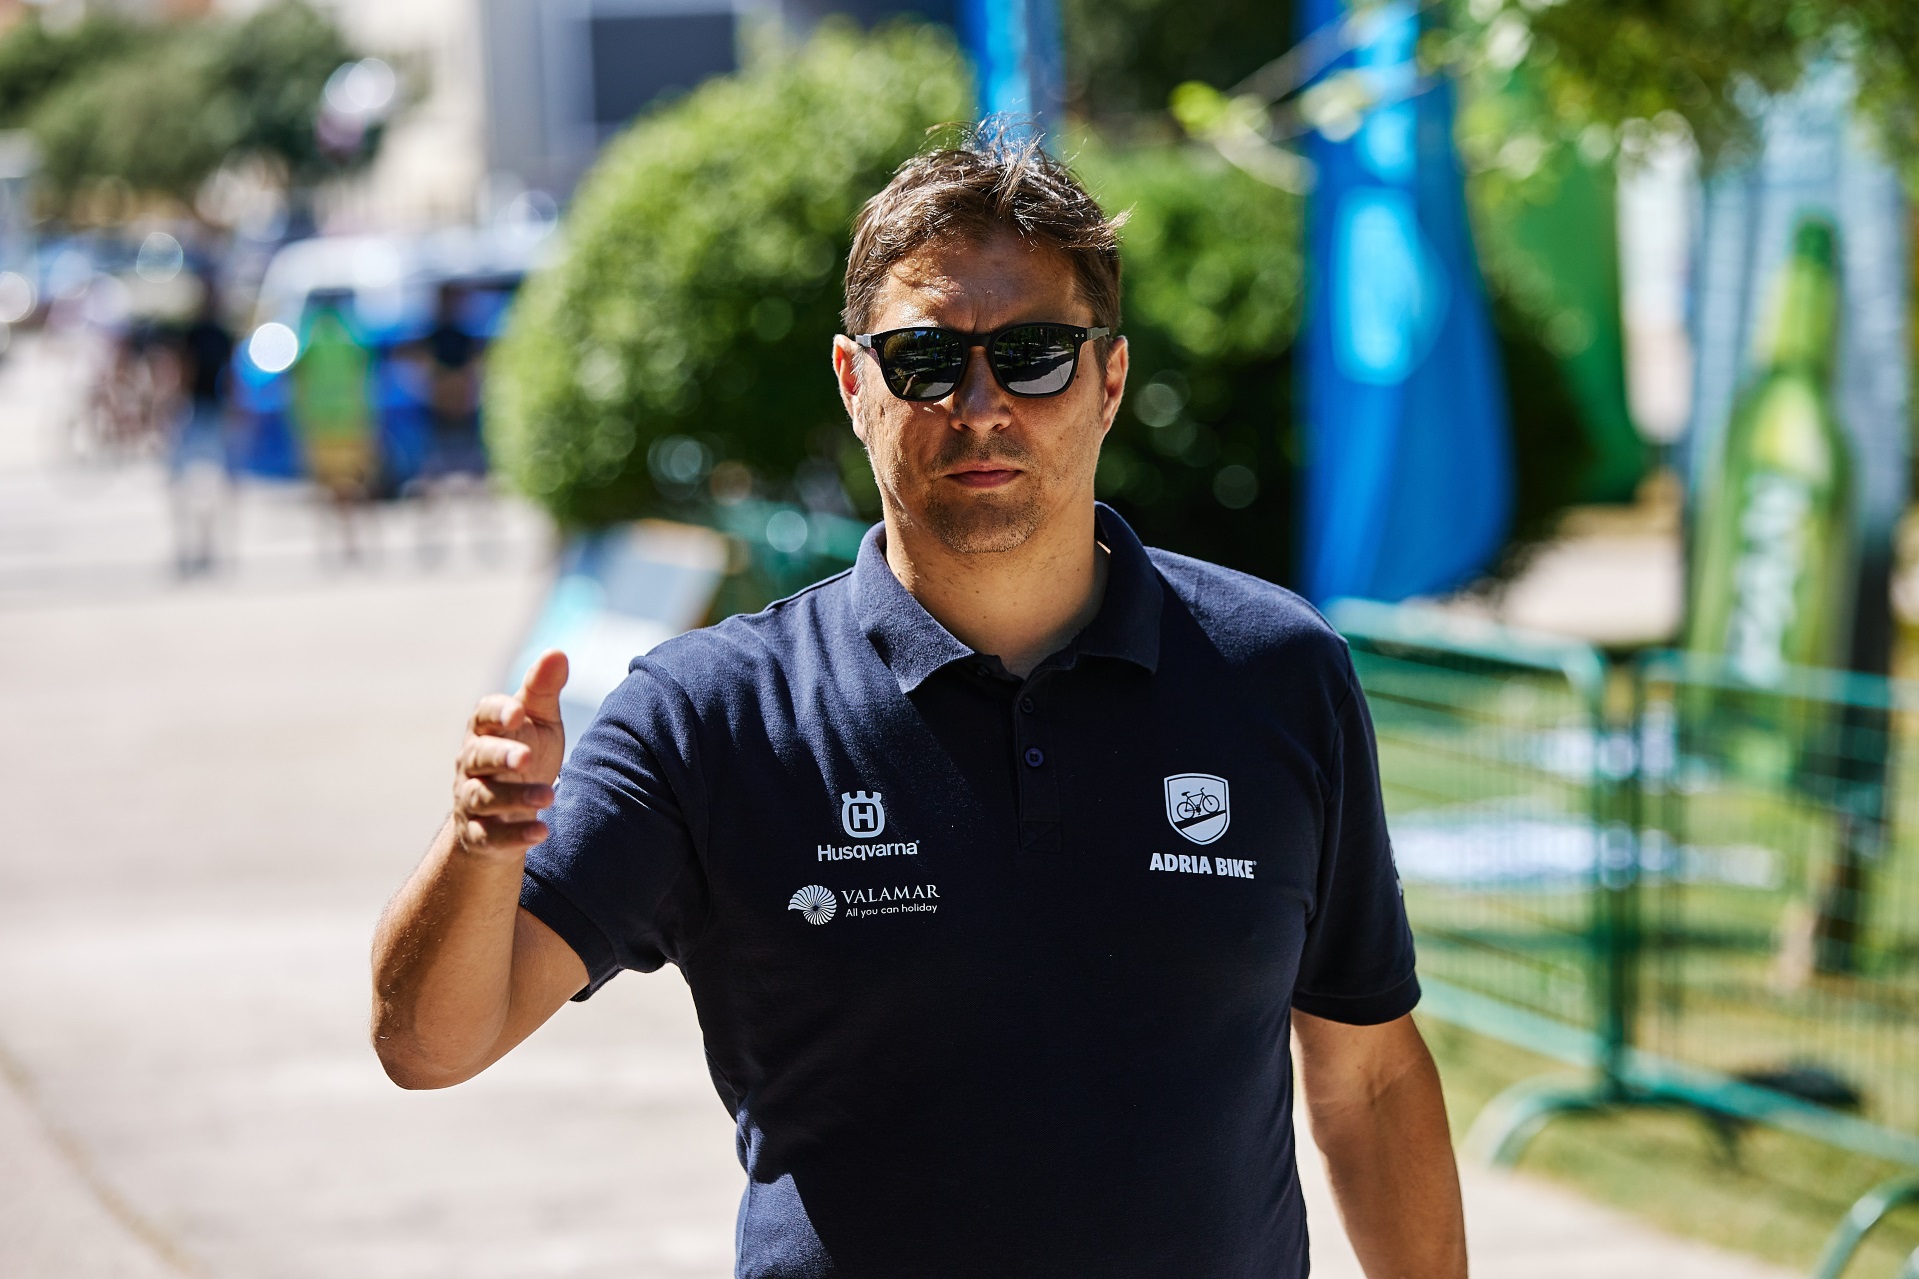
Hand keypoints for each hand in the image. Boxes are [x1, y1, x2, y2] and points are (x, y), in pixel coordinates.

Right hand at [452, 650, 568, 857]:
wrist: (507, 814)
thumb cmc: (524, 756)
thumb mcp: (539, 723)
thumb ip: (544, 691)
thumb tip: (557, 652)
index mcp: (486, 730)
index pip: (483, 715)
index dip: (497, 712)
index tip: (517, 711)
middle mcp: (472, 764)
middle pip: (478, 756)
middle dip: (499, 756)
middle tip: (525, 757)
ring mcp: (472, 801)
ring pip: (483, 798)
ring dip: (515, 797)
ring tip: (549, 797)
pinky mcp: (479, 835)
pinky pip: (490, 837)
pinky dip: (514, 836)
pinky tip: (542, 833)